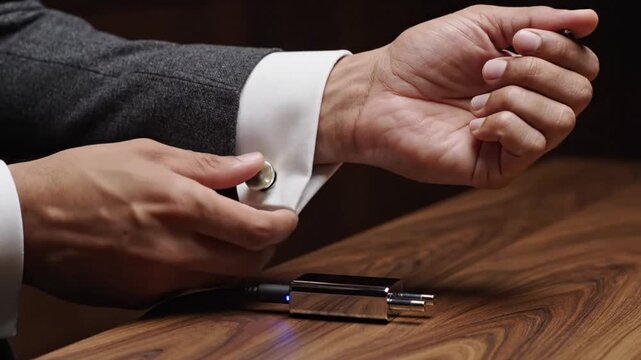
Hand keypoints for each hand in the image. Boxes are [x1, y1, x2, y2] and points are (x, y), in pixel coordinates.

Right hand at [9, 139, 297, 306]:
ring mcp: (160, 280)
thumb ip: (207, 165)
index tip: (284, 215)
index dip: (283, 223)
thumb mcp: (148, 154)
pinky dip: (202, 270)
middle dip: (266, 244)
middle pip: (250, 263)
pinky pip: (190, 288)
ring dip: (236, 258)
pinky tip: (187, 248)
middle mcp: (177, 251)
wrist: (26, 220)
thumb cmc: (80, 180)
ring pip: (224, 279)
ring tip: (223, 231)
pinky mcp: (143, 297)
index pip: (257, 230)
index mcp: (183, 208)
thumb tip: (250, 165)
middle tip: (259, 224)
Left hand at [316, 5, 598, 186]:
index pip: (582, 66)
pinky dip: (503, 124)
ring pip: (562, 120)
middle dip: (534, 71)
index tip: (516, 39)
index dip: (560, 48)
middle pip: (581, 93)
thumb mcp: (483, 25)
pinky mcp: (495, 168)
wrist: (378, 92)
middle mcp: (527, 108)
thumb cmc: (421, 59)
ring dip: (515, 98)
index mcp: (528, 75)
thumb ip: (537, 21)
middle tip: (485, 70)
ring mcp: (512, 141)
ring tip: (475, 98)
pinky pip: (532, 144)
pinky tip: (472, 123)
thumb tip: (590, 19)